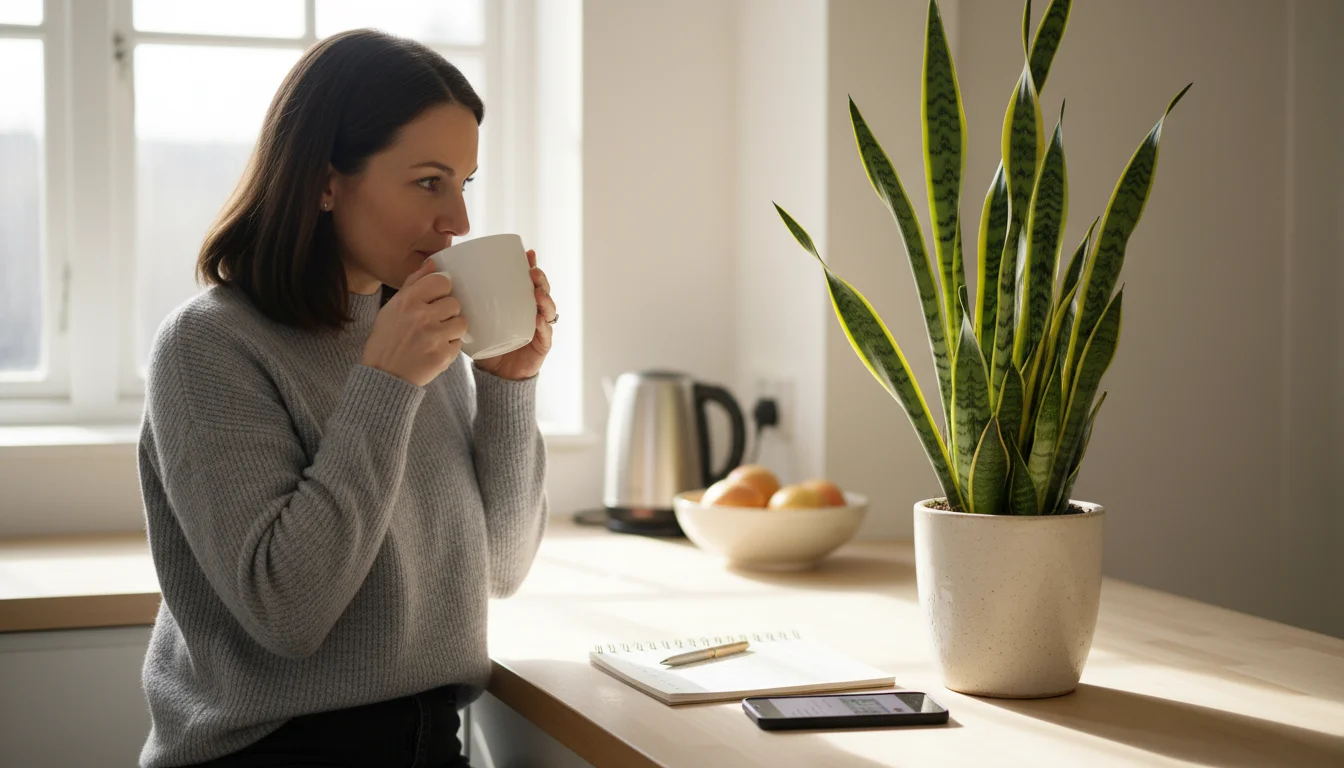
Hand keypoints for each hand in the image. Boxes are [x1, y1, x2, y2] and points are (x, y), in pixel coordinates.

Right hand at [360, 259, 468, 386]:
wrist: (383, 376)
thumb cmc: (387, 340)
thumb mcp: (392, 308)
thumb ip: (413, 283)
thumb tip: (433, 263)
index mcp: (407, 301)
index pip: (442, 281)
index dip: (442, 291)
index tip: (436, 300)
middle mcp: (420, 316)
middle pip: (454, 303)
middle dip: (447, 313)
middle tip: (434, 323)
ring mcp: (433, 336)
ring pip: (461, 323)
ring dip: (452, 330)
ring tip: (436, 337)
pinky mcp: (442, 355)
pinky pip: (458, 344)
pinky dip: (449, 347)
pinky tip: (434, 350)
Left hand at [473, 249, 555, 380]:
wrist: (495, 376)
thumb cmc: (485, 346)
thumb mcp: (474, 321)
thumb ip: (463, 304)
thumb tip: (436, 278)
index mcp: (519, 305)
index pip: (528, 282)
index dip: (530, 266)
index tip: (527, 254)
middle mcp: (533, 313)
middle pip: (542, 291)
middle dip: (541, 279)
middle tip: (532, 272)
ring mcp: (540, 330)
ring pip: (549, 310)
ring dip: (546, 299)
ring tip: (537, 293)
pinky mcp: (541, 346)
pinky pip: (546, 334)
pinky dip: (544, 326)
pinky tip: (539, 320)